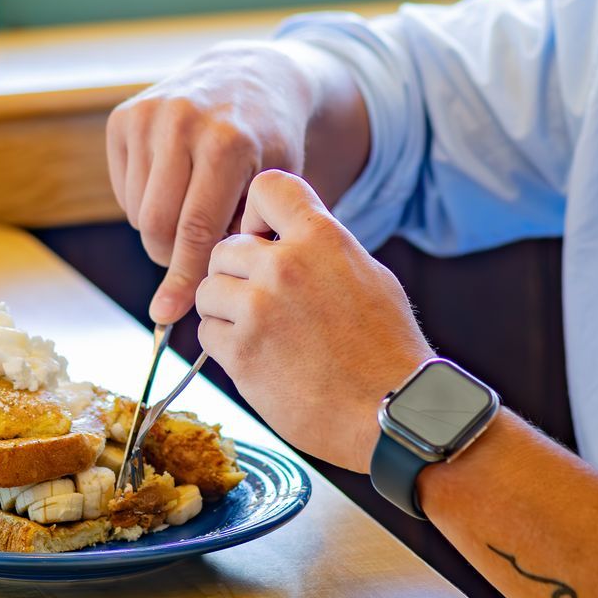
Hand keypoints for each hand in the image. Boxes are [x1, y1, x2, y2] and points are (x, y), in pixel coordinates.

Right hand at [106, 44, 321, 323]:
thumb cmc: (270, 145)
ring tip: (194, 216)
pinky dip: (144, 206)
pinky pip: (123, 191)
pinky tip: (176, 189)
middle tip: (195, 258)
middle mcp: (184, 121)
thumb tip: (193, 301)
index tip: (167, 315)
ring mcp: (150, 115)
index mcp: (229, 142)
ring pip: (136, 212)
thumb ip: (246, 241)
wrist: (252, 77)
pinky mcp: (125, 115)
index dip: (183, 277)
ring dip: (160, 232)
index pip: (195, 229)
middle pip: (157, 225)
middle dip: (172, 257)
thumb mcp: (276, 187)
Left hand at [195, 171, 429, 472]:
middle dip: (237, 273)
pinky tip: (258, 357)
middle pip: (225, 248)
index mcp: (322, 238)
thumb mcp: (366, 274)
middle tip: (262, 301)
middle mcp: (285, 266)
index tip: (261, 236)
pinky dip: (224, 344)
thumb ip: (321, 249)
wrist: (391, 410)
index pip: (266, 187)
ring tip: (260, 330)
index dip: (255, 211)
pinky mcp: (241, 353)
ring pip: (207, 289)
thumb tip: (287, 237)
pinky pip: (206, 333)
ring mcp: (259, 309)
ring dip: (225, 309)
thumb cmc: (387, 348)